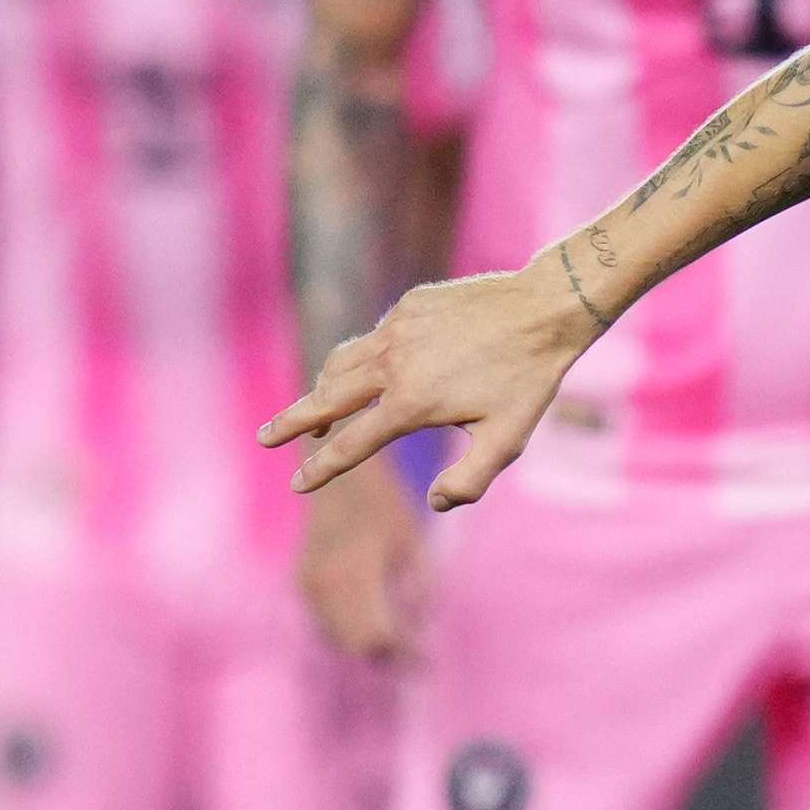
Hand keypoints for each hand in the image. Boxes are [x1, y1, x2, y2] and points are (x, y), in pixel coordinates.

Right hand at [264, 257, 596, 508]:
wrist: (545, 308)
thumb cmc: (529, 381)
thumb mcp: (507, 442)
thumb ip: (470, 481)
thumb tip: (434, 503)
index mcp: (411, 403)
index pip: (351, 444)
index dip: (321, 469)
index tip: (298, 485)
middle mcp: (393, 363)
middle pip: (326, 397)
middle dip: (292, 421)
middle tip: (265, 439)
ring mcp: (397, 329)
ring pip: (342, 361)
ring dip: (322, 386)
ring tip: (312, 407)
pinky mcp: (409, 305)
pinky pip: (375, 336)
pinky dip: (365, 357)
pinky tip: (375, 371)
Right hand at [297, 471, 421, 662]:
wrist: (337, 476)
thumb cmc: (384, 504)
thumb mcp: (412, 542)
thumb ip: (419, 589)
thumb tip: (423, 632)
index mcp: (355, 571)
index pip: (378, 635)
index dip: (403, 653)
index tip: (427, 660)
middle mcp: (325, 583)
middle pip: (356, 644)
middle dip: (387, 656)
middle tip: (418, 659)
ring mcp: (309, 585)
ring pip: (340, 639)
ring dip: (368, 646)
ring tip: (403, 642)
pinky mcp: (303, 583)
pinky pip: (327, 624)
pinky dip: (351, 632)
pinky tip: (378, 624)